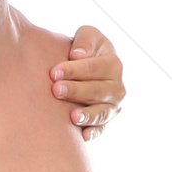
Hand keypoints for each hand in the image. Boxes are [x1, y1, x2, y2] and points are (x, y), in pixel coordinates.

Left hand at [50, 25, 123, 140]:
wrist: (84, 70)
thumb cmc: (83, 51)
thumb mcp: (87, 36)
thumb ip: (85, 40)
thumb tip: (78, 55)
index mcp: (113, 64)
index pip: (94, 68)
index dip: (74, 70)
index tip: (54, 72)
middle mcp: (117, 87)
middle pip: (96, 90)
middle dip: (76, 91)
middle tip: (56, 90)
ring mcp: (112, 107)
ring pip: (101, 112)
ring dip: (87, 115)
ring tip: (72, 117)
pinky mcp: (105, 122)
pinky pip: (101, 129)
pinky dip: (94, 133)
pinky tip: (83, 136)